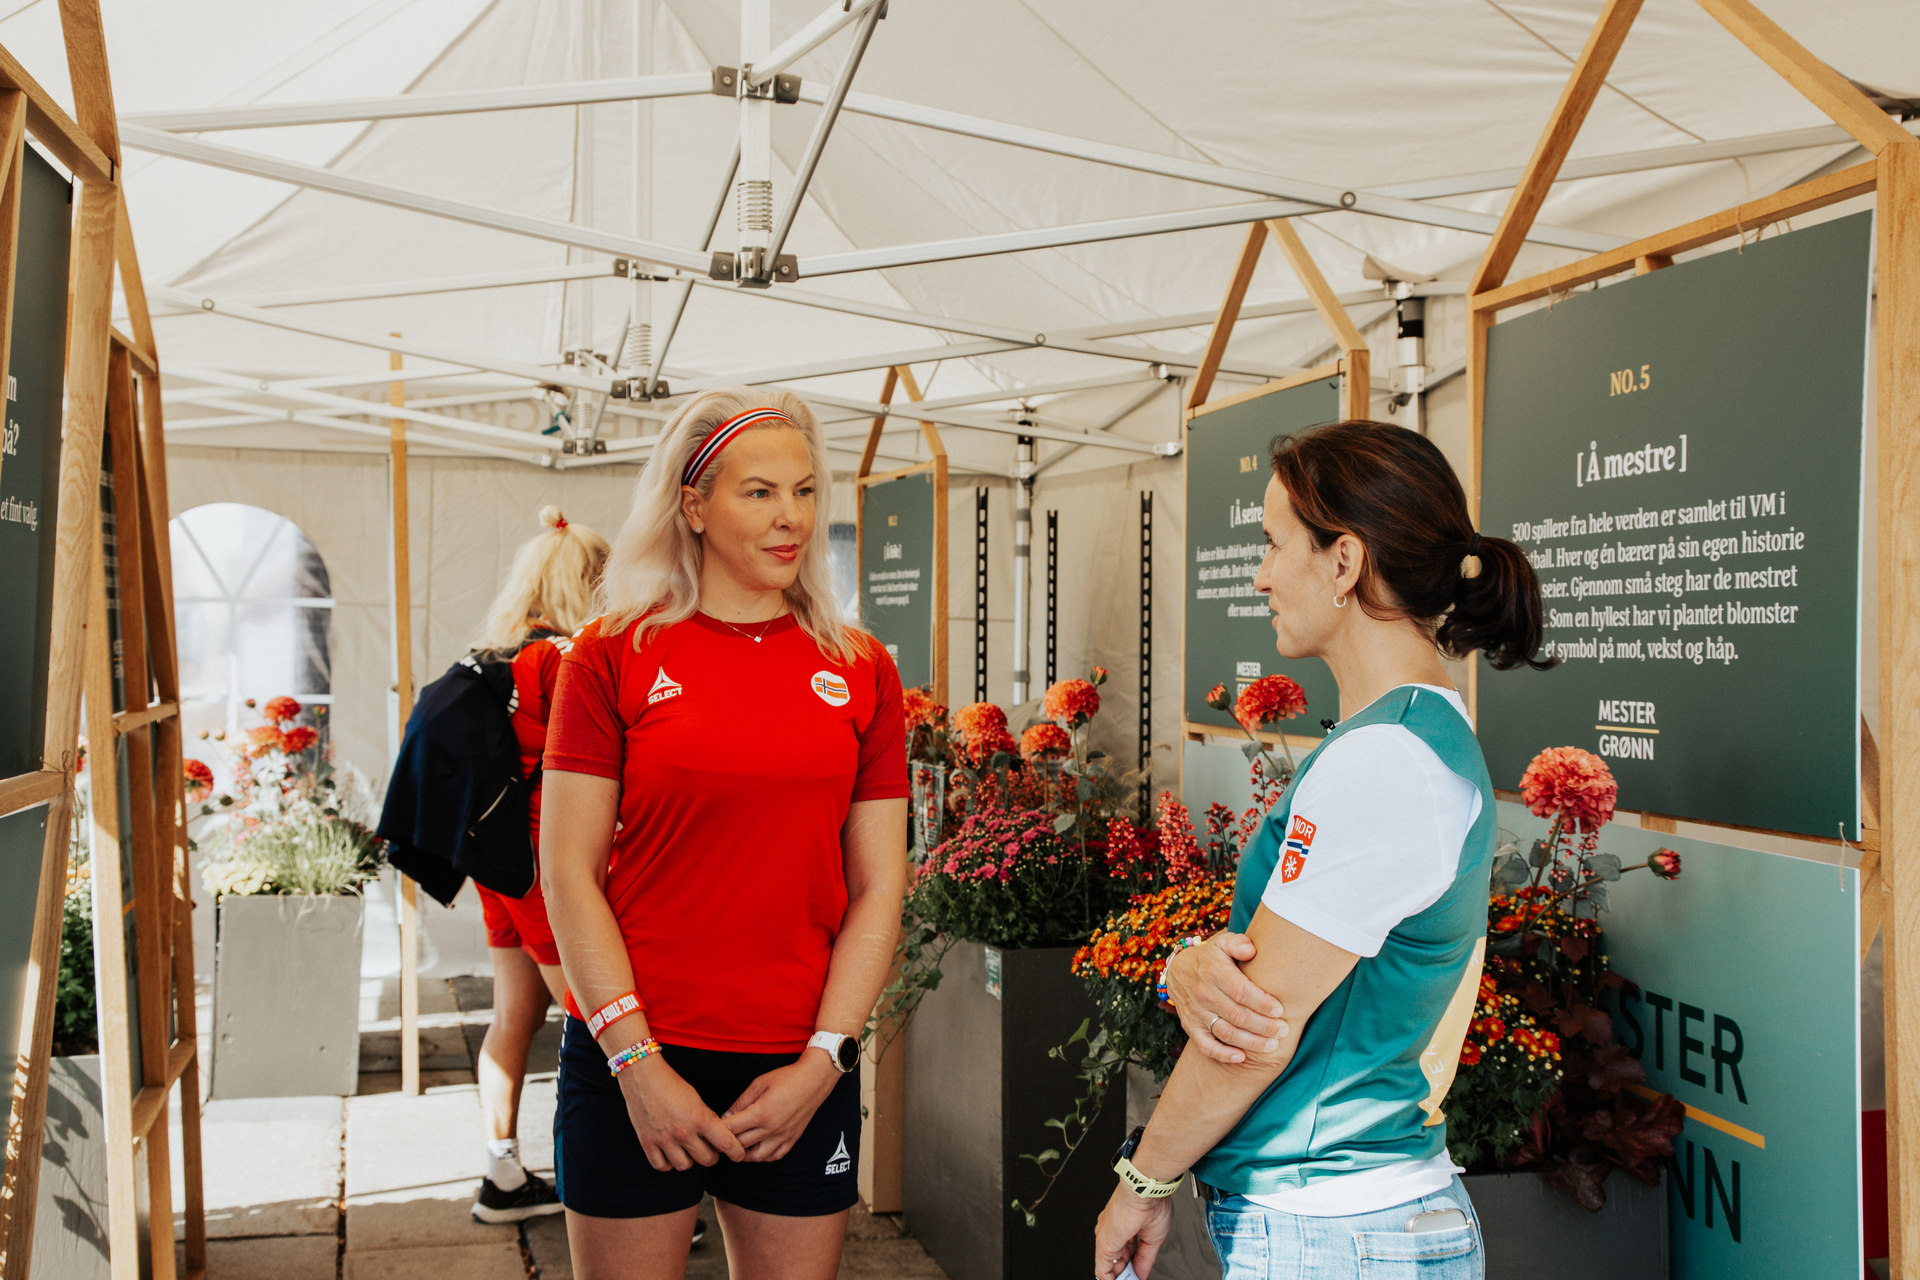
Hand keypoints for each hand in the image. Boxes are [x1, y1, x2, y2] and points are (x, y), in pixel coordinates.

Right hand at [618, 1055, 748, 1171]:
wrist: (643, 1076)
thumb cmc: (671, 1084)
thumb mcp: (696, 1098)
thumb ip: (707, 1118)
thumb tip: (717, 1137)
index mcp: (699, 1118)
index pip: (726, 1143)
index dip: (736, 1152)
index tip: (739, 1154)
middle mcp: (683, 1132)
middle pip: (707, 1159)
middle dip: (712, 1155)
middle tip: (710, 1149)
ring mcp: (664, 1139)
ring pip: (685, 1166)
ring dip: (690, 1160)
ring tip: (689, 1150)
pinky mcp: (647, 1143)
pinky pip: (662, 1166)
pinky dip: (668, 1163)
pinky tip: (671, 1154)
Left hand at [722, 1053, 839, 1161]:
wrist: (814, 1080)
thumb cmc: (786, 1078)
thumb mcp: (759, 1083)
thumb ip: (741, 1102)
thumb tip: (726, 1116)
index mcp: (761, 1113)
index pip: (732, 1129)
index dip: (718, 1129)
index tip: (711, 1127)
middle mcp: (772, 1129)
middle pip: (740, 1144)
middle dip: (727, 1142)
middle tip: (719, 1137)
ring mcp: (783, 1137)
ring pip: (755, 1157)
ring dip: (743, 1153)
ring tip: (736, 1144)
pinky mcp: (791, 1140)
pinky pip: (773, 1157)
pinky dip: (761, 1156)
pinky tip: (755, 1147)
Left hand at [1094, 1182, 1172, 1278]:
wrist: (1144, 1192)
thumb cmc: (1152, 1204)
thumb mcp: (1153, 1238)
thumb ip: (1145, 1259)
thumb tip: (1142, 1273)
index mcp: (1125, 1226)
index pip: (1127, 1251)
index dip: (1133, 1265)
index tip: (1138, 1274)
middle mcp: (1113, 1231)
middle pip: (1118, 1260)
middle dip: (1128, 1272)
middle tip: (1136, 1278)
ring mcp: (1108, 1237)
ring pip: (1110, 1266)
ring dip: (1121, 1277)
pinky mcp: (1104, 1244)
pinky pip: (1103, 1270)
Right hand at [1164, 932, 1287, 1064]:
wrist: (1178, 970)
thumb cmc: (1211, 957)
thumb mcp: (1222, 943)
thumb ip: (1238, 943)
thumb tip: (1251, 951)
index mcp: (1214, 972)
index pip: (1241, 991)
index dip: (1262, 1003)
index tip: (1280, 1010)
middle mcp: (1203, 993)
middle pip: (1238, 1015)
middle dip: (1264, 1026)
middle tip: (1283, 1031)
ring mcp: (1196, 1012)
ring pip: (1226, 1033)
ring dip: (1251, 1042)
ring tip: (1272, 1046)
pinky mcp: (1190, 1026)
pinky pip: (1206, 1046)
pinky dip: (1223, 1055)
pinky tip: (1242, 1057)